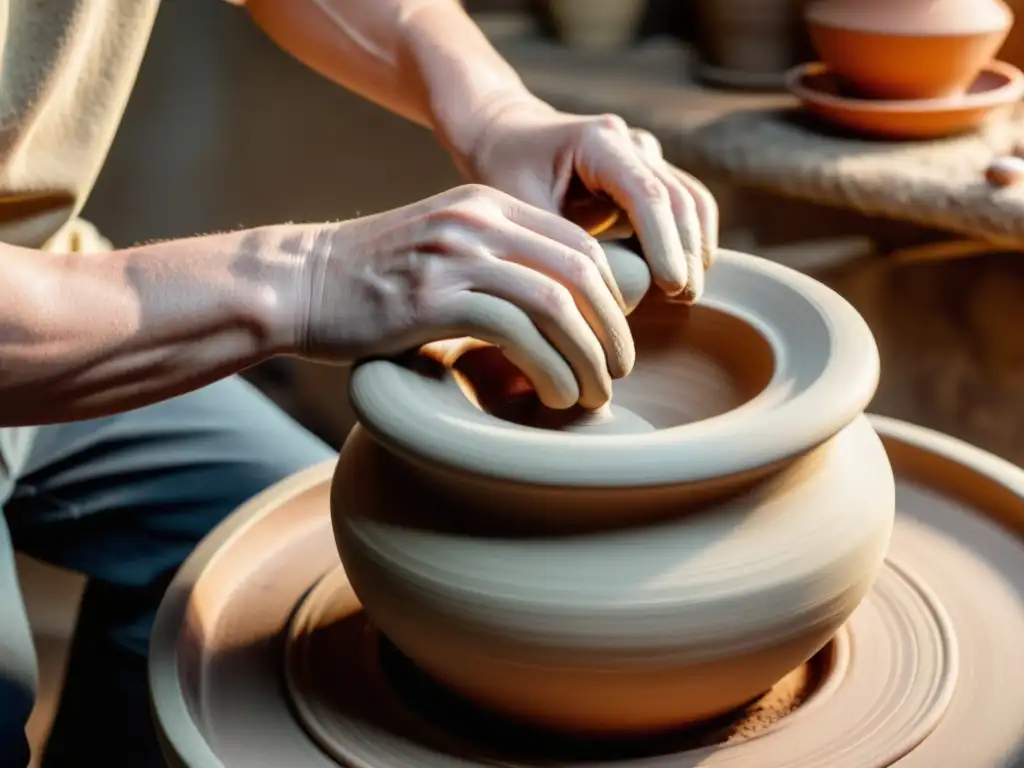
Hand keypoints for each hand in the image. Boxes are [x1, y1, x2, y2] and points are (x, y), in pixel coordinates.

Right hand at [287, 184, 635, 408]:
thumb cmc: (371, 282)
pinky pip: (516, 332)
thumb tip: (554, 316)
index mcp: (486, 205)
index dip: (610, 294)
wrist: (297, 284)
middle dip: (611, 328)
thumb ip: (493, 266)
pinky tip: (555, 394)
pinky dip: (549, 368)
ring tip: (593, 394)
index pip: (577, 243)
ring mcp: (456, 255)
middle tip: (617, 371)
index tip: (615, 336)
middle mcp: (478, 220)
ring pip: (556, 303)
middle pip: (580, 270)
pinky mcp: (434, 297)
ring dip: (588, 356)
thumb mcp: (441, 251)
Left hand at [459, 94, 717, 300]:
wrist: (507, 135)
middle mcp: (631, 142)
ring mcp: (646, 155)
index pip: (648, 194)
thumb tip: (594, 297)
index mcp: (598, 142)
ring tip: (685, 295)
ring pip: (692, 201)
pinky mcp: (651, 173)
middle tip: (684, 299)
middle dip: (687, 251)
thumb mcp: (517, 208)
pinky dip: (689, 241)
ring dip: (696, 248)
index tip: (671, 286)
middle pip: (680, 198)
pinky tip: (678, 279)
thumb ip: (555, 245)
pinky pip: (686, 206)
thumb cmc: (505, 170)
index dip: (665, 243)